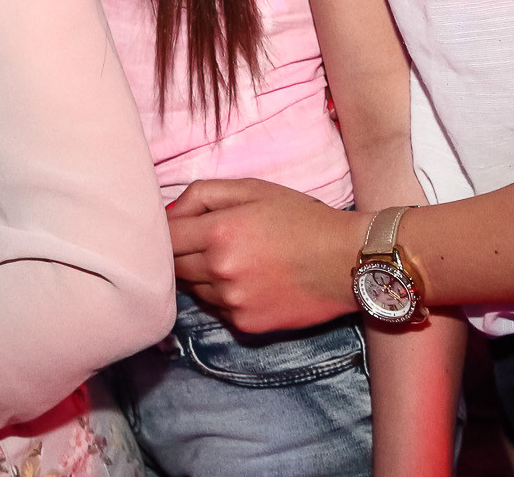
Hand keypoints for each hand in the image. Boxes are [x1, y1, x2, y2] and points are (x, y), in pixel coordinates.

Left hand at [168, 178, 364, 333]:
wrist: (347, 261)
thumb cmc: (301, 218)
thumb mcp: (252, 189)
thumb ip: (202, 195)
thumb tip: (169, 214)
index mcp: (219, 232)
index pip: (166, 237)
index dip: (169, 231)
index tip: (180, 228)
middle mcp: (220, 270)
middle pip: (174, 267)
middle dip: (183, 254)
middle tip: (206, 242)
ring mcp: (232, 302)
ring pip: (194, 290)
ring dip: (203, 276)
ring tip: (235, 261)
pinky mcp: (246, 324)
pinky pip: (217, 309)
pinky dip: (224, 297)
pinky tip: (250, 282)